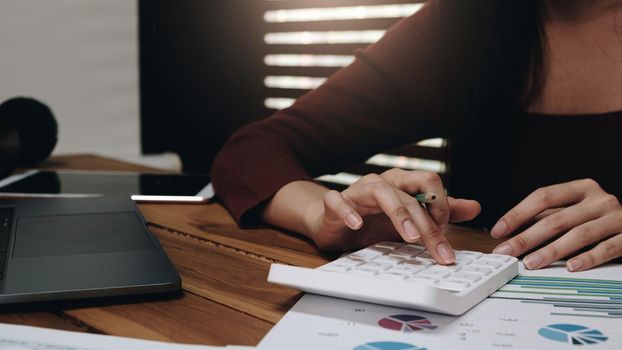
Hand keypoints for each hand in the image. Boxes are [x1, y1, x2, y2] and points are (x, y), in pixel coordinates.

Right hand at [306, 169, 480, 263]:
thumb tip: (475, 207)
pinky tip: (357, 224)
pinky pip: (339, 200)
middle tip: (439, 251)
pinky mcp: (335, 202)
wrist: (334, 222)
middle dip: (428, 222)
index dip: (442, 208)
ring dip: (398, 213)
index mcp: (402, 183)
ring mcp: (358, 190)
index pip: (430, 183)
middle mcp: (383, 182)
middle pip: (410, 192)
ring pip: (381, 191)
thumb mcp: (411, 218)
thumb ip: (441, 212)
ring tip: (410, 236)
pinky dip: (348, 211)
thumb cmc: (372, 219)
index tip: (444, 236)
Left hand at [491, 179, 621, 270]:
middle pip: (556, 219)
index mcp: (581, 188)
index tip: (499, 231)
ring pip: (578, 235)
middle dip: (526, 238)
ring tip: (531, 263)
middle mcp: (599, 200)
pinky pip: (606, 248)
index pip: (542, 197)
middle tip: (506, 252)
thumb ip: (550, 216)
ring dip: (551, 251)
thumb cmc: (601, 218)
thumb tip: (510, 232)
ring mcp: (616, 217)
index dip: (518, 214)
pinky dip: (587, 258)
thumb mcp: (576, 209)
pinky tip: (570, 267)